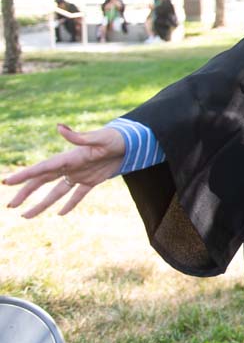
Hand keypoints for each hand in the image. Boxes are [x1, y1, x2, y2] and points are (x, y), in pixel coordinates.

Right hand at [4, 124, 124, 216]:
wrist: (133, 142)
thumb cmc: (115, 137)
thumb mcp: (98, 137)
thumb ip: (78, 136)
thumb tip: (59, 126)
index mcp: (68, 158)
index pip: (42, 169)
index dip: (24, 175)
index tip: (7, 182)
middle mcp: (70, 167)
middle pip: (42, 182)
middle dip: (25, 193)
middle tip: (10, 205)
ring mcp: (80, 174)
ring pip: (56, 192)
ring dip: (42, 204)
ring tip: (26, 216)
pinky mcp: (93, 180)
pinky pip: (78, 194)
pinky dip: (70, 204)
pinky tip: (60, 214)